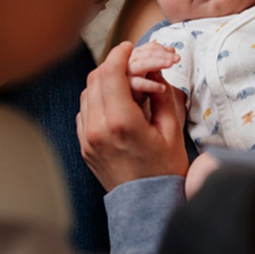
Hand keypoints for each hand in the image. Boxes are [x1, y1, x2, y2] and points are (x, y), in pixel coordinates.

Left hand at [77, 41, 188, 191]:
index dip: (119, 54)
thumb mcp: (171, 129)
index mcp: (121, 122)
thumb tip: (153, 71)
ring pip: (86, 94)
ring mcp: (87, 139)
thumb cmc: (164, 170)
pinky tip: (113, 103)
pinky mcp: (83, 147)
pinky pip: (83, 112)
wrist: (147, 205)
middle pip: (95, 79)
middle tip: (127, 60)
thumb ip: (161, 95)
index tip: (128, 47)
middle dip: (111, 64)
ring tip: (122, 82)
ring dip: (102, 82)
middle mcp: (98, 128)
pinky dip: (96, 100)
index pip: (111, 73)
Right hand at [127, 41, 179, 103]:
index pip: (150, 48)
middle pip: (147, 54)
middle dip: (164, 55)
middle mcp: (130, 61)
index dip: (163, 49)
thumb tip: (172, 49)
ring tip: (171, 65)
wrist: (130, 100)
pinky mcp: (127, 86)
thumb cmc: (141, 81)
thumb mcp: (152, 69)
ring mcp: (127, 73)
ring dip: (158, 63)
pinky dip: (151, 85)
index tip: (175, 53)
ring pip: (141, 64)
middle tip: (177, 58)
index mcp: (137, 55)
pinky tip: (162, 88)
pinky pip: (138, 84)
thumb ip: (160, 59)